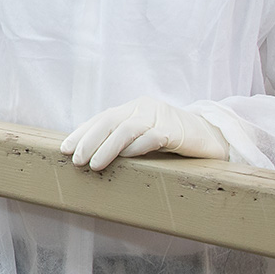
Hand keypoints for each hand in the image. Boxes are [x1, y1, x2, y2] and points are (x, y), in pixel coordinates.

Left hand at [61, 97, 227, 171]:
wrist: (211, 136)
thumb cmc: (172, 140)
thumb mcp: (142, 137)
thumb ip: (121, 140)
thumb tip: (88, 157)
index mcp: (132, 108)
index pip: (101, 118)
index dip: (81, 133)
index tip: (63, 149)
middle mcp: (143, 108)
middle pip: (109, 121)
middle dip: (89, 141)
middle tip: (76, 160)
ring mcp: (160, 117)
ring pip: (127, 129)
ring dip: (107, 148)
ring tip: (94, 165)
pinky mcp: (176, 131)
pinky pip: (152, 137)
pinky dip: (137, 147)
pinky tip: (126, 158)